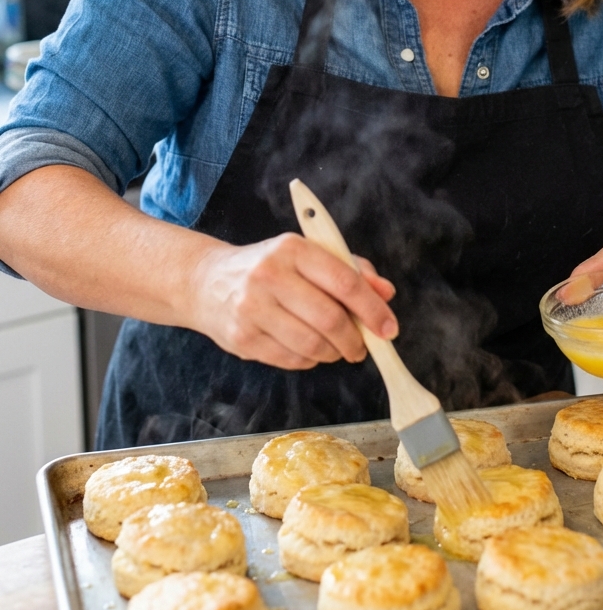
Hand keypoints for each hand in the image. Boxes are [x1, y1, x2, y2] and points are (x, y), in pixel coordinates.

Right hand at [190, 233, 397, 370]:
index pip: (344, 281)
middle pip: (330, 319)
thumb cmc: (268, 267)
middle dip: (355, 339)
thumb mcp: (307, 255)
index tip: (388, 328)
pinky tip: (308, 348)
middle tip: (363, 346)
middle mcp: (269, 275)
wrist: (207, 282)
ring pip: (312, 345)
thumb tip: (386, 292)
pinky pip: (292, 360)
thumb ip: (351, 270)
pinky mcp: (242, 338)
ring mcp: (252, 308)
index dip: (372, 309)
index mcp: (292, 248)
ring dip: (334, 353)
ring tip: (336, 347)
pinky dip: (310, 360)